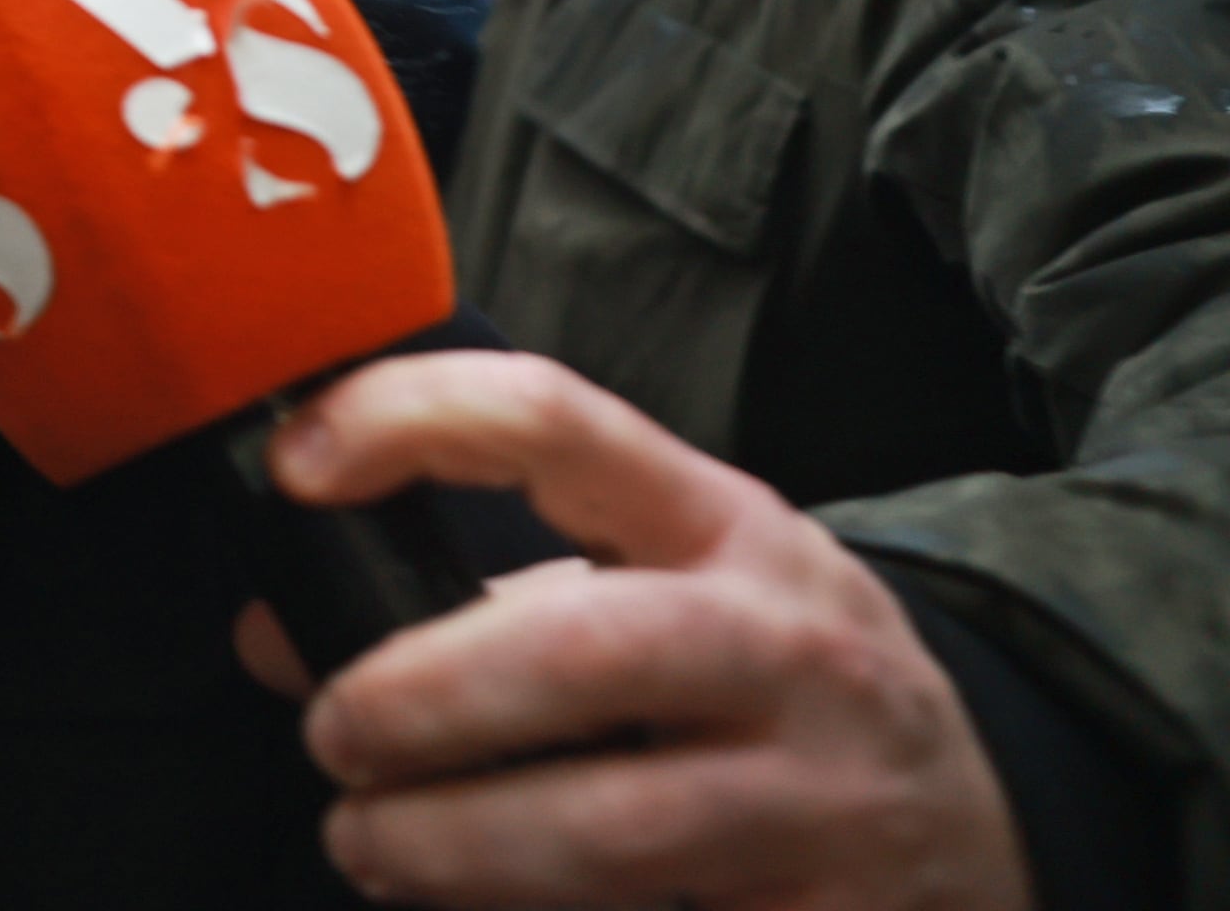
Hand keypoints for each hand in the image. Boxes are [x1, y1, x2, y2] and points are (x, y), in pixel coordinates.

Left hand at [253, 349, 1027, 910]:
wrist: (987, 823)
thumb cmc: (768, 686)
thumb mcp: (661, 593)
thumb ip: (483, 599)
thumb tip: (277, 636)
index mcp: (724, 521)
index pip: (555, 418)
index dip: (409, 422)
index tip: (296, 468)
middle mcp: (787, 644)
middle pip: (583, 648)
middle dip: (424, 695)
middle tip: (332, 735)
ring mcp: (827, 796)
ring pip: (617, 829)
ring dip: (454, 847)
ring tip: (370, 844)